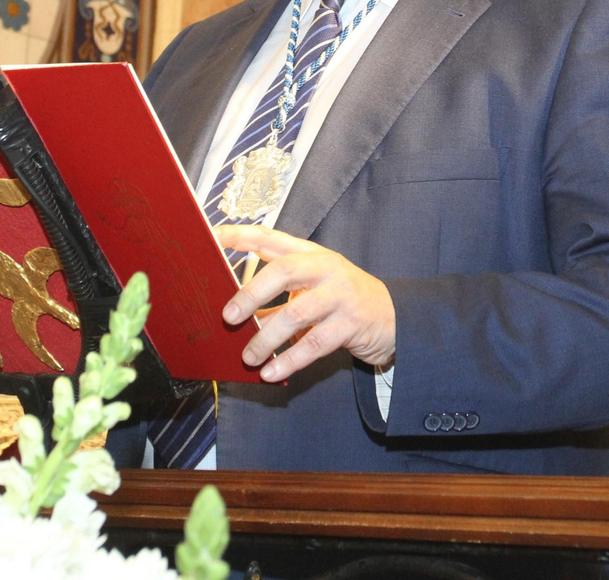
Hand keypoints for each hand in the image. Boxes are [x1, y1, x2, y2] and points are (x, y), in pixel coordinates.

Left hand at [214, 226, 395, 380]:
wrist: (395, 318)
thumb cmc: (343, 302)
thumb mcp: (312, 290)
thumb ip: (276, 299)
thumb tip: (236, 315)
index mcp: (312, 255)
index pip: (271, 238)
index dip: (241, 236)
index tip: (213, 236)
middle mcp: (326, 269)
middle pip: (284, 270)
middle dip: (252, 292)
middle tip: (229, 316)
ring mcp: (341, 296)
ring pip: (296, 314)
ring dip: (266, 339)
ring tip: (248, 356)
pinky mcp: (351, 325)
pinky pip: (314, 345)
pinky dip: (288, 360)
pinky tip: (270, 372)